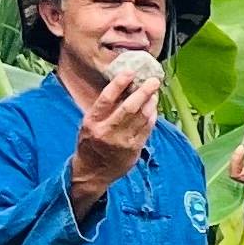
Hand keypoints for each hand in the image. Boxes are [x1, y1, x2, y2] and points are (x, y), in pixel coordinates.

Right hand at [71, 63, 160, 194]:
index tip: (130, 71)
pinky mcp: (134, 150)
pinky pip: (147, 128)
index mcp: (92, 123)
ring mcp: (122, 142)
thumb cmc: (90, 143)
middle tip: (153, 80)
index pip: (106, 99)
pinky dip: (152, 116)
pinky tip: (153, 108)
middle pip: (129, 107)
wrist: (91, 173)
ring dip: (150, 102)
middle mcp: (107, 132)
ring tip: (154, 92)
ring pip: (142, 117)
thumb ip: (104, 108)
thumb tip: (124, 85)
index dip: (119, 83)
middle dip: (143, 91)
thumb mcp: (89, 124)